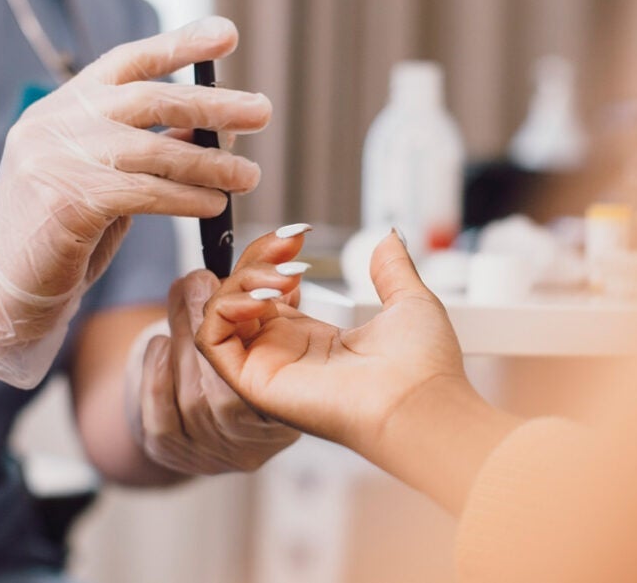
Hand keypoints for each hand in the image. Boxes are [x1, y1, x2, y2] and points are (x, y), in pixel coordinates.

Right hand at [0, 16, 271, 388]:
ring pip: (153, 148)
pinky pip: (144, 193)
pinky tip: (214, 206)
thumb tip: (210, 130)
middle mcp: (55, 122)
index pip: (127, 61)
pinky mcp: (65, 200)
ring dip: (210, 163)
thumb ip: (145, 148)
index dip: (179, 44)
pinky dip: (186, 198)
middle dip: (212, 104)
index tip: (227, 32)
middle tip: (262, 110)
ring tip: (250, 175)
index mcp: (63, 107)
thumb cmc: (59, 233)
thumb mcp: (102, 177)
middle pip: (149, 98)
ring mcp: (54, 158)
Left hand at [125, 251, 305, 474]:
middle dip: (205, 319)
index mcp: (290, 411)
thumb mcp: (273, 321)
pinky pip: (158, 410)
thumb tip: (285, 241)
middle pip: (220, 382)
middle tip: (198, 279)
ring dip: (180, 335)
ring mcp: (210, 451)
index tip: (242, 284)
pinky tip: (162, 345)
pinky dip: (156, 370)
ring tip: (183, 300)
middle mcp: (252, 441)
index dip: (250, 325)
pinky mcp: (170, 450)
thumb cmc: (250, 354)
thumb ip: (275, 288)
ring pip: (188, 393)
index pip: (266, 374)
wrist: (213, 412)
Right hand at [195, 229, 473, 460]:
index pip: (267, 292)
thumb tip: (388, 239)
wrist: (422, 403)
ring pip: (221, 314)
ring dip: (241, 281)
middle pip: (240, 296)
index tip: (298, 233)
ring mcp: (268, 367)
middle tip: (289, 245)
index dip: (273, 257)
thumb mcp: (408, 302)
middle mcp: (286, 353)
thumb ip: (391, 270)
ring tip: (282, 276)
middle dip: (257, 259)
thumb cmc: (423, 369)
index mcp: (315, 339)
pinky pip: (213, 341)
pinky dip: (225, 308)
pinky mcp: (255, 383)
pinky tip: (264, 296)